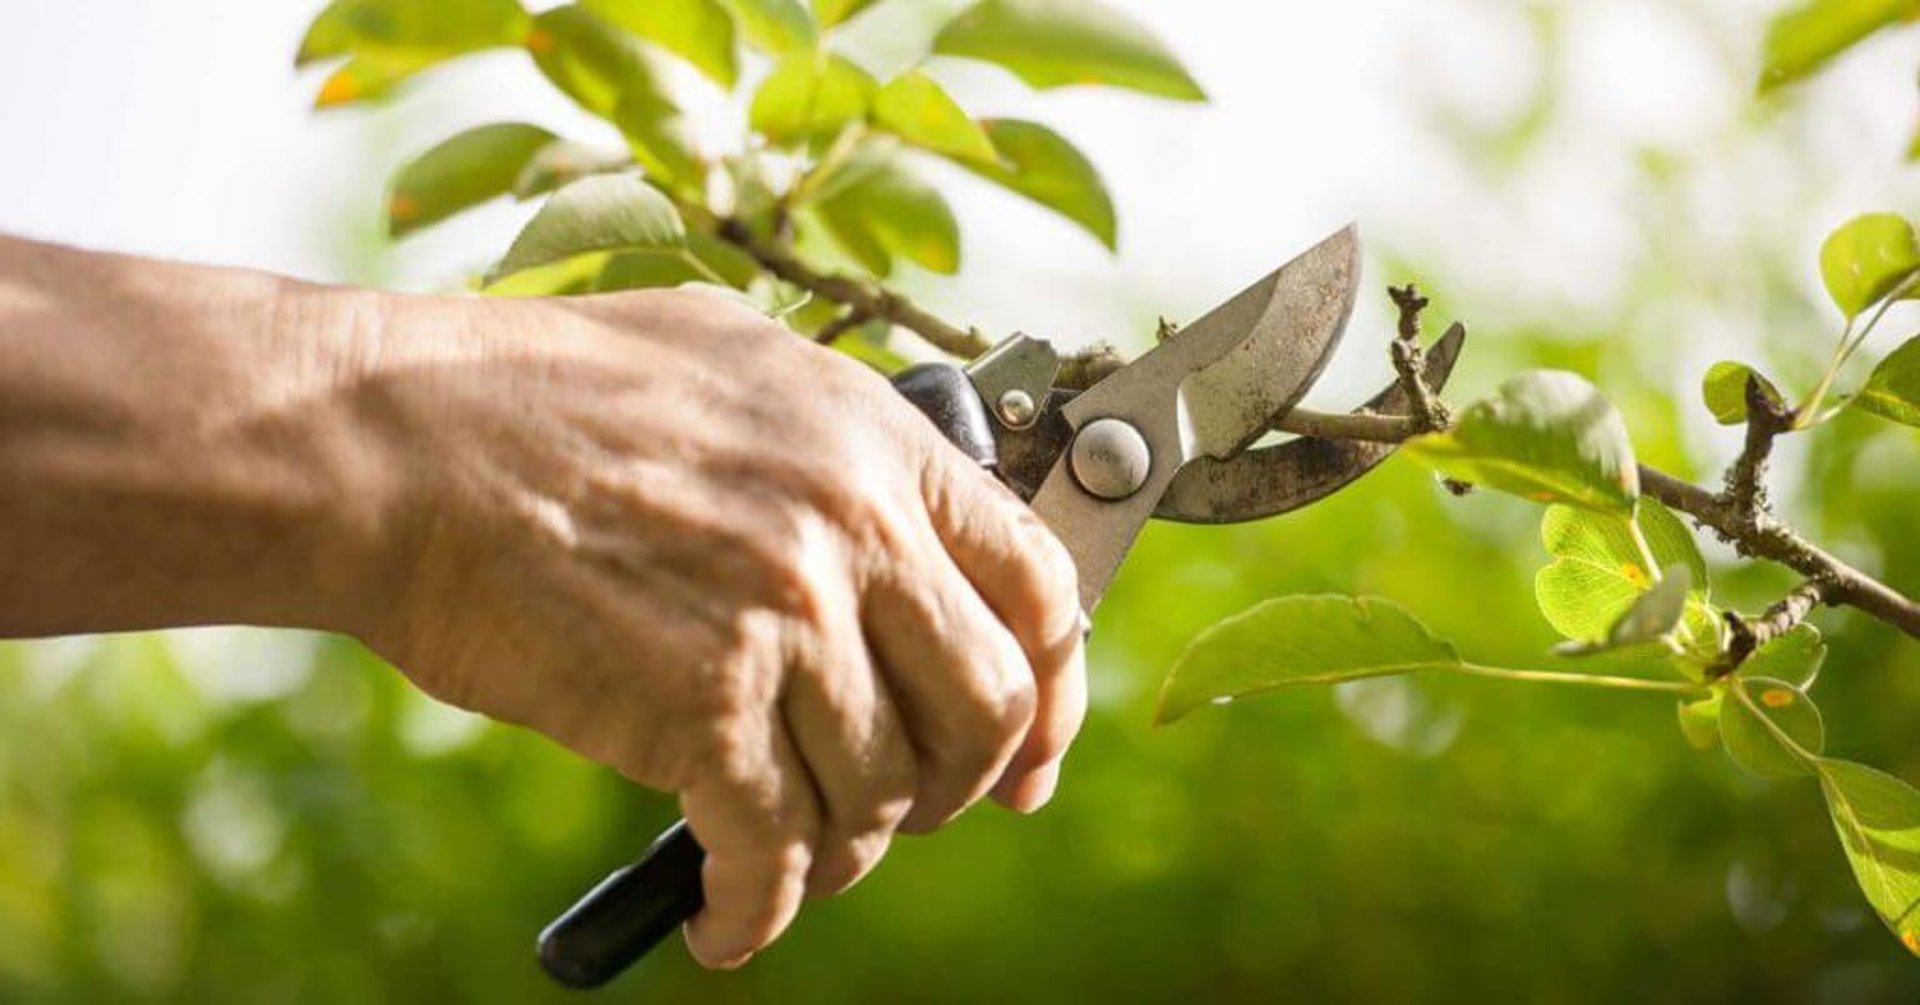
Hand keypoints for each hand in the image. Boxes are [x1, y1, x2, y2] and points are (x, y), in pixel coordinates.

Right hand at [350, 289, 1086, 967]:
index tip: (1032, 754)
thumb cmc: (539, 393)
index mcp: (876, 442)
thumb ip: (835, 438)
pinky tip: (728, 922)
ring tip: (794, 858)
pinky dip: (759, 911)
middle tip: (915, 811)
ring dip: (846, 853)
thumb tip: (898, 515)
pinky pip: (775, 850)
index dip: (1054, 689)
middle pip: (987, 708)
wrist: (398, 441)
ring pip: (882, 793)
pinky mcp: (700, 706)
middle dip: (961, 787)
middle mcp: (855, 529)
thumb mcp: (730, 358)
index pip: (1039, 584)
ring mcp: (784, 618)